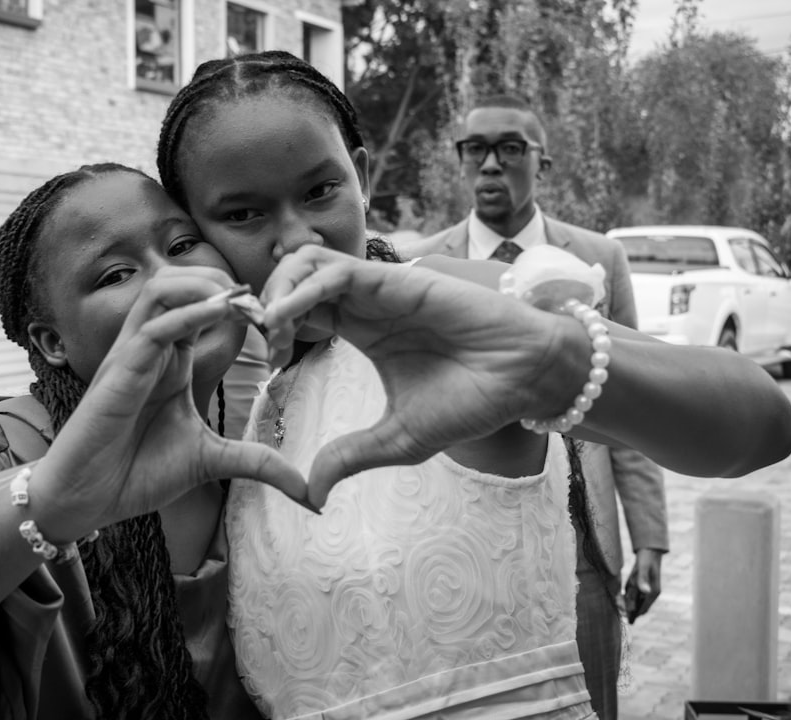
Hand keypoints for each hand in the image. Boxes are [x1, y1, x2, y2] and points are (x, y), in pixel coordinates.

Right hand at [31, 267, 309, 540]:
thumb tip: (308, 489)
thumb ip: (257, 462)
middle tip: (266, 305)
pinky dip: (187, 314)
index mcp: (170, 358)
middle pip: (180, 281)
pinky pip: (152, 328)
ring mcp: (132, 355)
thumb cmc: (137, 472)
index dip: (240, 303)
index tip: (278, 320)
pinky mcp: (118, 372)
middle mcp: (150, 347)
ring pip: (162, 290)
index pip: (201, 305)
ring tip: (245, 302)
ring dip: (205, 287)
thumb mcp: (211, 461)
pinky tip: (221, 313)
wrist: (87, 499)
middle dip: (225, 283)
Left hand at [260, 246, 577, 505]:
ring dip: (277, 291)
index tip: (269, 366)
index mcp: (362, 329)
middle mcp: (366, 303)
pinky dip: (301, 291)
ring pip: (306, 263)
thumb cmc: (473, 400)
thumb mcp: (399, 439)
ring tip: (273, 331)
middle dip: (265, 305)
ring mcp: (380, 288)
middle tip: (266, 345)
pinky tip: (286, 321)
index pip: (300, 310)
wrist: (525, 379)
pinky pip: (336, 271)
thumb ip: (351, 457)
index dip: (275, 329)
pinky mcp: (397, 280)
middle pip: (293, 277)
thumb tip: (311, 494)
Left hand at [624, 547, 663, 622]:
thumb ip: (643, 579)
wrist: (649, 550)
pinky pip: (633, 594)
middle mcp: (650, 593)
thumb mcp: (643, 568)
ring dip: (628, 606)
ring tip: (620, 612)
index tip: (626, 621)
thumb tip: (645, 592)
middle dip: (631, 612)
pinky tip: (620, 600)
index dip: (635, 615)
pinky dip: (628, 598)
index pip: (644, 608)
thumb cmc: (646, 559)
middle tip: (621, 618)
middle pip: (640, 607)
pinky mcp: (640, 585)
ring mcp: (646, 589)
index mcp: (653, 592)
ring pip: (636, 601)